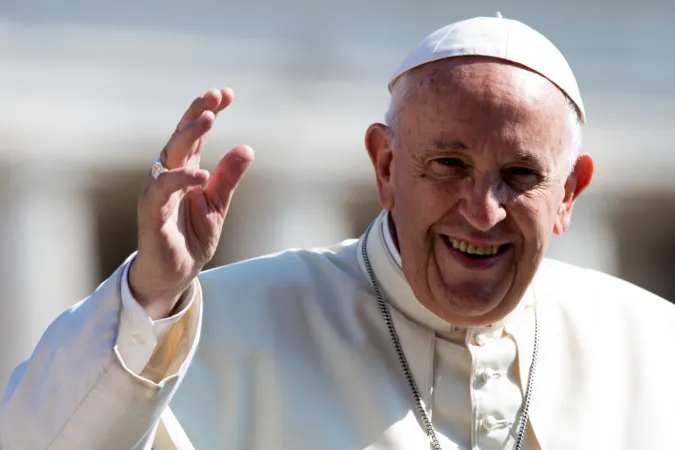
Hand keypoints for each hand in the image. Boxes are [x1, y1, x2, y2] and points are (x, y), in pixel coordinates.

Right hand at [128, 88, 253, 319]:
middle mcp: (169, 176)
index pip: (196, 135)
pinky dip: (180, 180)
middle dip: (197, 113)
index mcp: (185, 170)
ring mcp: (158, 193)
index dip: (208, 112)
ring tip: (209, 119)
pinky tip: (202, 174)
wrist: (175, 273)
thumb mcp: (218, 205)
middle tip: (214, 96)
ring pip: (169, 156)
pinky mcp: (151, 214)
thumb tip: (247, 147)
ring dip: (187, 135)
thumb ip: (229, 178)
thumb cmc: (192, 236)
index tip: (227, 94)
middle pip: (180, 137)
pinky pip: (161, 192)